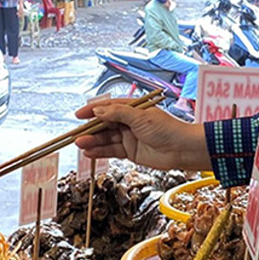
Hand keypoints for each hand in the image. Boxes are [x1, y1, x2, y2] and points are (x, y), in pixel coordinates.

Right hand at [74, 99, 208, 170]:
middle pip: (105, 124)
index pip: (109, 107)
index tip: (79, 114)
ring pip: (107, 138)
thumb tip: (98, 111)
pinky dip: (100, 152)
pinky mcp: (131, 152)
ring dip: (93, 141)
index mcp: (133, 109)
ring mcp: (129, 137)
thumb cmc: (167, 129)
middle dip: (91, 129)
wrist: (182, 149)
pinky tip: (90, 152)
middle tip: (77, 134)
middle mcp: (129, 122)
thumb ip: (118, 114)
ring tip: (80, 144)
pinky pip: (112, 151)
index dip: (93, 110)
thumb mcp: (140, 117)